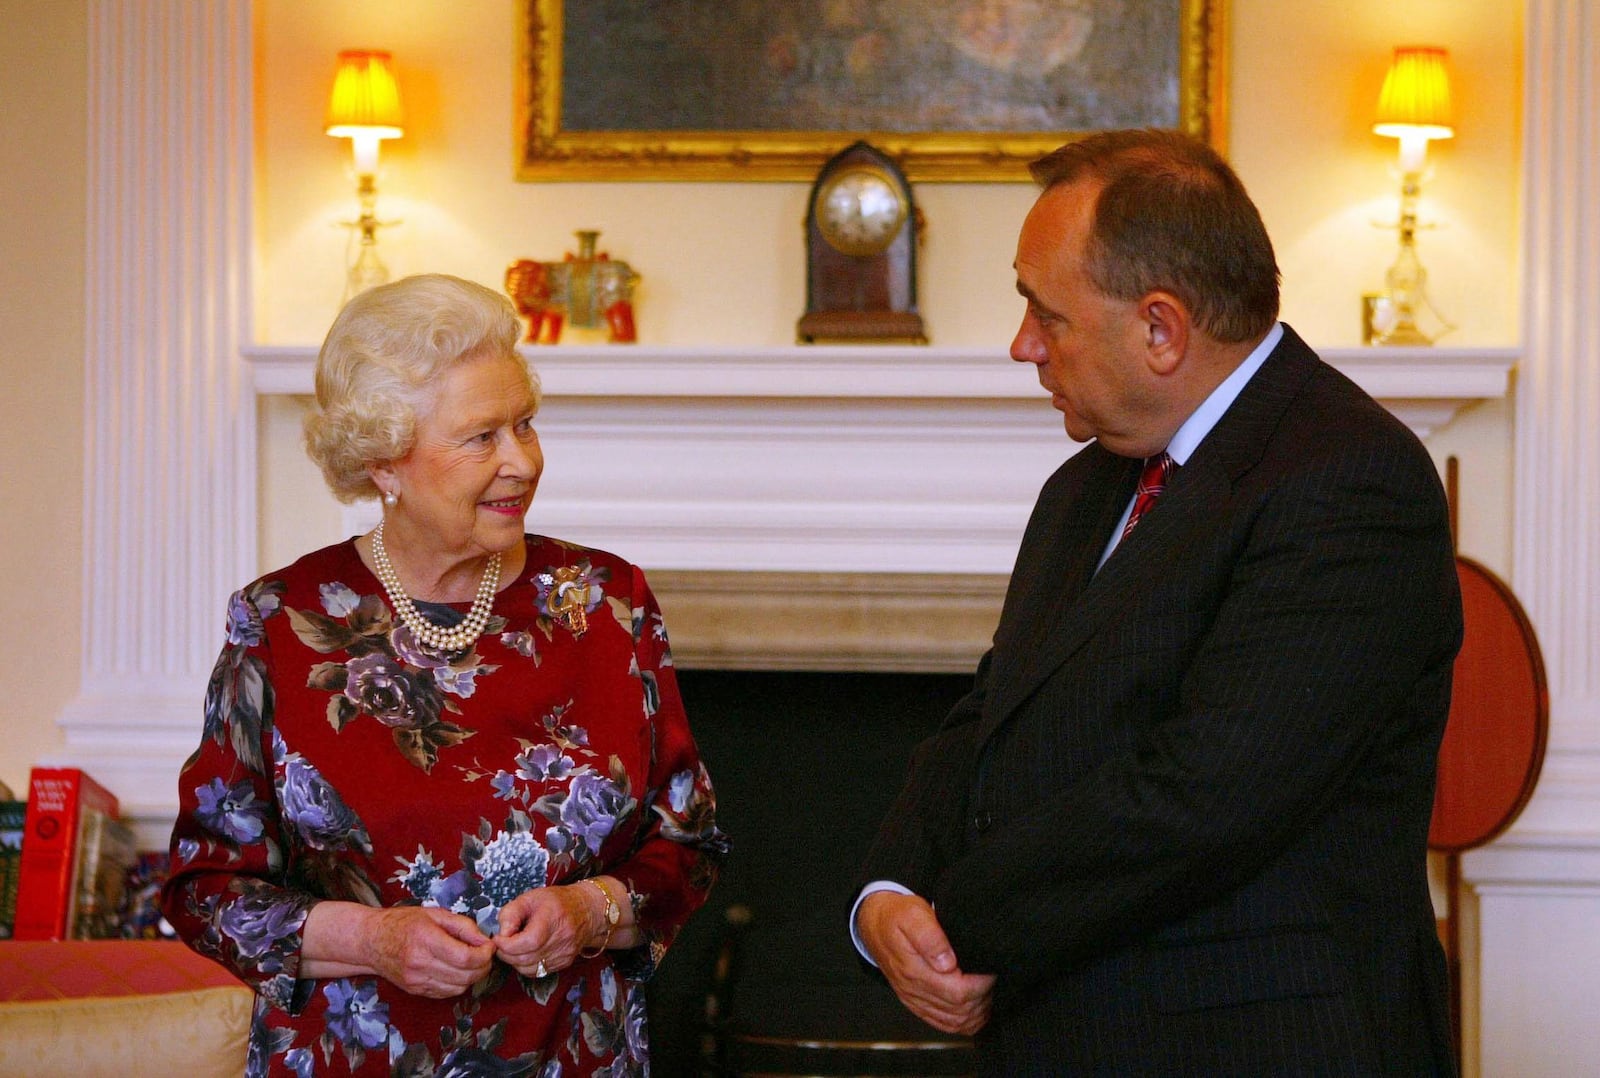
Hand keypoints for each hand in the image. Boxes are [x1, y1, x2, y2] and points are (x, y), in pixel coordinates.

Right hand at [356, 905, 494, 997]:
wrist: (371, 941)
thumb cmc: (403, 922)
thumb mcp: (435, 914)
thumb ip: (463, 926)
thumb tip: (484, 940)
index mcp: (426, 940)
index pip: (465, 958)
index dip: (484, 955)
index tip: (489, 947)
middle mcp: (420, 963)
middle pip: (465, 976)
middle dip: (483, 966)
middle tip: (485, 954)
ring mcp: (416, 980)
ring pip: (458, 988)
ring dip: (472, 977)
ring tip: (472, 962)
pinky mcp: (415, 990)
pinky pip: (446, 993)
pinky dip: (458, 984)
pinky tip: (456, 970)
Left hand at [494, 883, 603, 977]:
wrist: (585, 910)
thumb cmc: (557, 902)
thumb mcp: (530, 897)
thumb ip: (510, 913)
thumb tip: (501, 933)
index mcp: (554, 918)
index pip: (528, 942)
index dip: (507, 944)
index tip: (498, 938)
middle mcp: (562, 939)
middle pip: (526, 958)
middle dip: (507, 953)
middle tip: (502, 943)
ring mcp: (564, 954)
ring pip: (530, 969)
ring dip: (515, 961)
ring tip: (514, 947)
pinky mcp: (564, 963)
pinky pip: (538, 972)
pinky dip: (526, 965)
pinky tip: (526, 952)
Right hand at [857, 891, 994, 1035]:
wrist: (873, 924)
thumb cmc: (897, 915)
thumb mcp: (912, 914)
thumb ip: (930, 937)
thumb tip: (947, 963)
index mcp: (915, 970)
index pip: (959, 993)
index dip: (982, 985)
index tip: (991, 969)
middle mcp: (914, 989)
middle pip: (960, 1011)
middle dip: (983, 998)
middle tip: (993, 978)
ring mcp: (915, 999)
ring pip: (954, 1022)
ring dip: (977, 1012)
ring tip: (988, 991)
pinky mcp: (916, 1002)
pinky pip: (943, 1023)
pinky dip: (963, 1022)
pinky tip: (975, 1008)